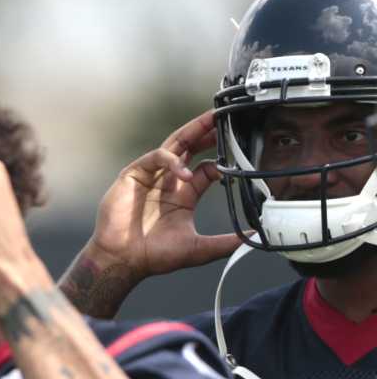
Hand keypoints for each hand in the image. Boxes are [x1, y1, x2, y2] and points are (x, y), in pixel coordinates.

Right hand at [78, 111, 241, 289]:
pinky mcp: (133, 176)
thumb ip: (226, 242)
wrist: (123, 261)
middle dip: (207, 132)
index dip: (222, 158)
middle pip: (190, 147)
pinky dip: (171, 161)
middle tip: (227, 117)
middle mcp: (168, 181)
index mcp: (183, 194)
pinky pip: (154, 158)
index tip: (240, 154)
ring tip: (210, 120)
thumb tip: (256, 238)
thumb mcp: (199, 249)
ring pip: (173, 145)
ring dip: (192, 131)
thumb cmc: (155, 256)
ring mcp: (150, 176)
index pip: (206, 166)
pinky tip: (184, 172)